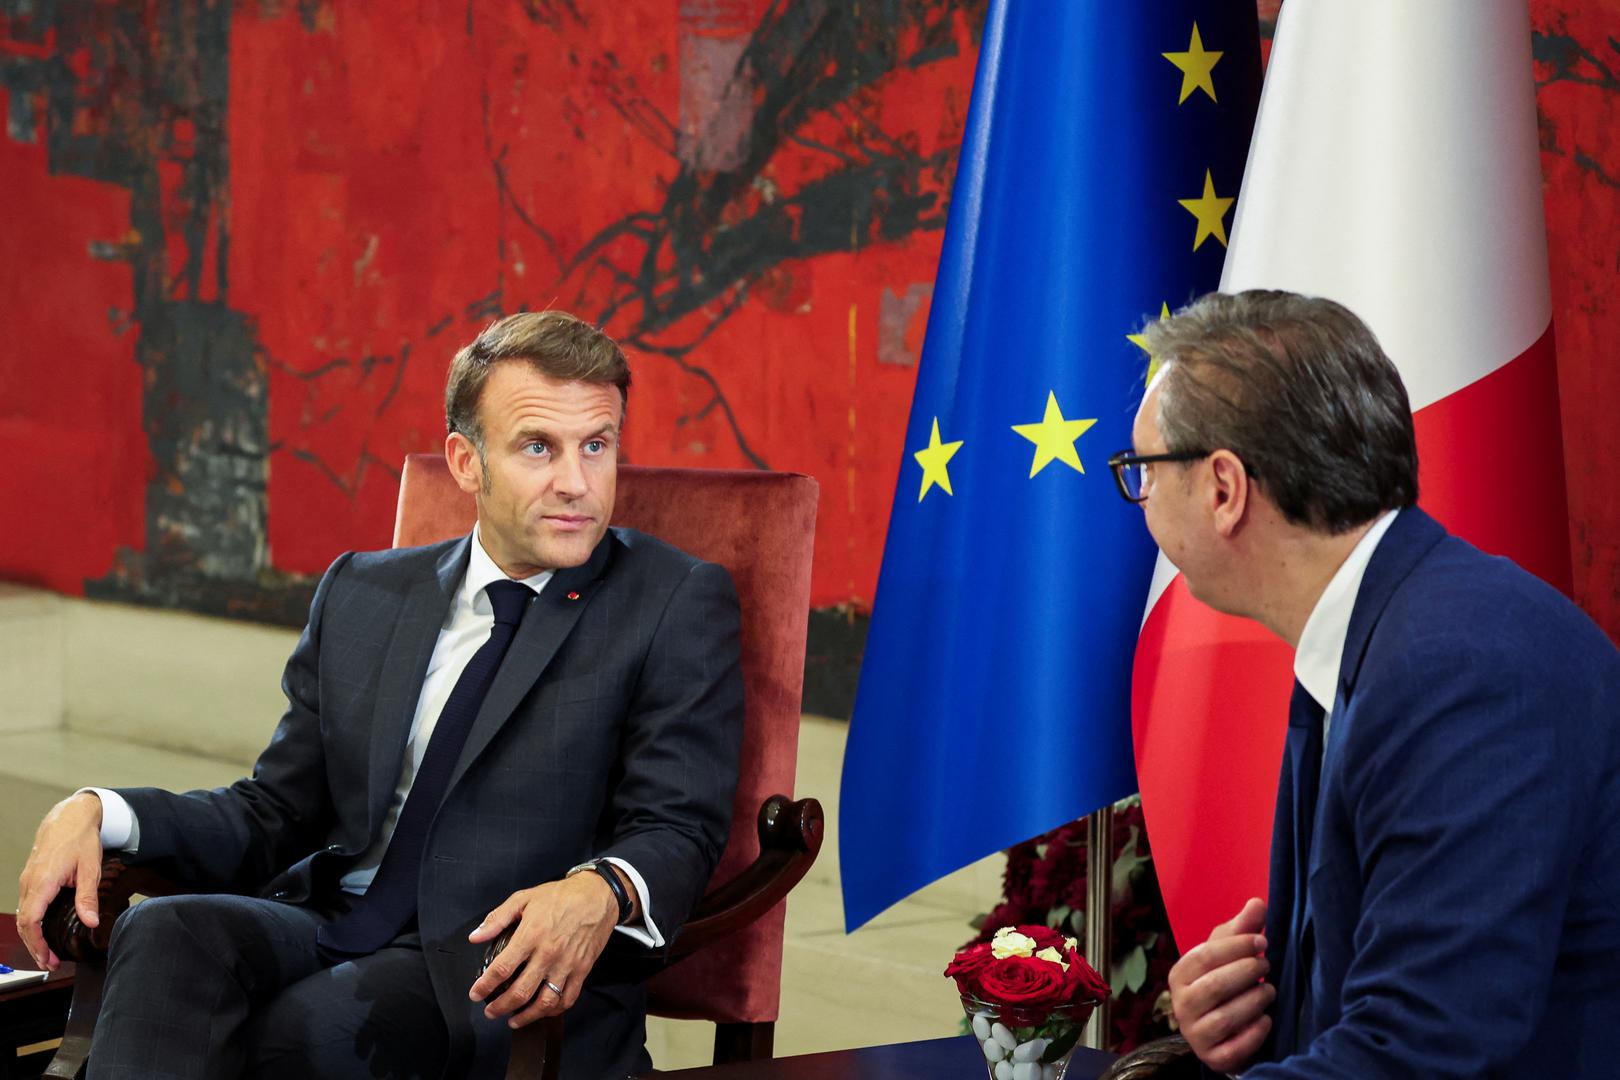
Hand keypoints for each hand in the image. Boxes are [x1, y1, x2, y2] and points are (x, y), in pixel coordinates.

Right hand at [15, 792, 105, 969]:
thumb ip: (87, 896)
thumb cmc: (80, 839)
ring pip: (23, 915)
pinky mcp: (30, 878)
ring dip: (32, 937)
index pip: (31, 922)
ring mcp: (27, 880)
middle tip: (49, 964)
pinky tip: (42, 932)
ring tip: (46, 953)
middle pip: (24, 923)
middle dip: (34, 947)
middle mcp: (29, 883)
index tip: (48, 959)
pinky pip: (26, 906)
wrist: (70, 817)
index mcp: (42, 882)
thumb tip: (90, 922)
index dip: (37, 944)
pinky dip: (31, 923)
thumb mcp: (90, 868)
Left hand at [465, 871, 619, 1027]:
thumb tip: (475, 937)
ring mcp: (567, 964)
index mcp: (531, 935)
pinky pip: (567, 999)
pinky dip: (553, 1010)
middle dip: (499, 1007)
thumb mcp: (524, 898)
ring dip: (526, 1016)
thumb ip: (497, 918)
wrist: (597, 895)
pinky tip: (542, 1011)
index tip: (475, 993)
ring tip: (512, 1020)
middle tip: (490, 1011)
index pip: (502, 968)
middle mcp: (548, 953)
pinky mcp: (582, 970)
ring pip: (544, 1002)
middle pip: (520, 992)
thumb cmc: (561, 896)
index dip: (484, 986)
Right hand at [1168, 897, 1273, 1073]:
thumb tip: (1257, 902)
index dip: (1237, 946)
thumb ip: (1242, 929)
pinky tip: (1266, 1020)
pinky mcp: (1212, 1057)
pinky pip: (1235, 1047)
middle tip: (1267, 966)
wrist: (1221, 1031)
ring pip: (1225, 1017)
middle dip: (1247, 972)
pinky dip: (1254, 1033)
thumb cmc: (1224, 982)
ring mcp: (1194, 1033)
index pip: (1205, 955)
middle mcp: (1181, 1005)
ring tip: (1269, 991)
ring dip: (1254, 1001)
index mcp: (1180, 975)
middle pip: (1215, 985)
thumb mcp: (1230, 954)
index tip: (1262, 942)